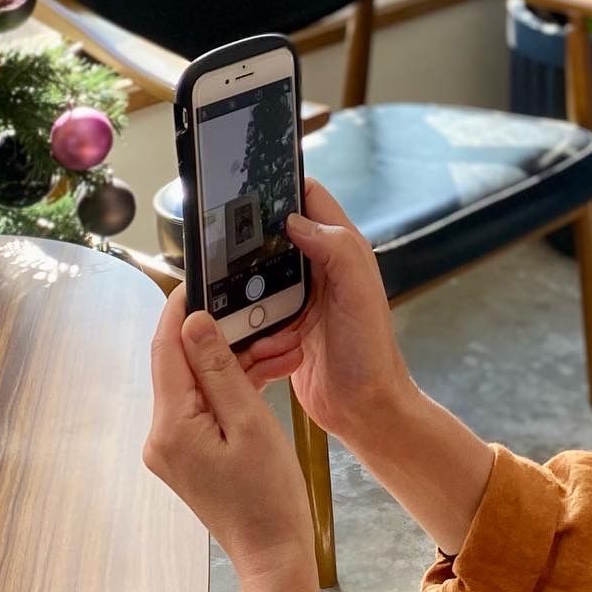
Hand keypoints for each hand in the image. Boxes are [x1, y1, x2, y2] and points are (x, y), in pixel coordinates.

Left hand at [144, 286, 318, 591]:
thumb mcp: (250, 422)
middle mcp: (160, 434)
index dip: (180, 309)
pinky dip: (229, 388)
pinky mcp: (188, 452)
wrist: (275, 557)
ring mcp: (172, 446)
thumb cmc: (268, 496)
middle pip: (180, 364)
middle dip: (217, 335)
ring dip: (230, 362)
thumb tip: (192, 320)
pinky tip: (264, 371)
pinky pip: (204, 405)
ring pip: (196, 383)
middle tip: (255, 313)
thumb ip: (219, 368)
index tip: (200, 278)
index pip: (165, 348)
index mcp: (171, 425)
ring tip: (276, 343)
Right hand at [239, 178, 416, 456]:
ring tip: (231, 286)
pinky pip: (252, 306)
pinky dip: (244, 313)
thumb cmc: (371, 352)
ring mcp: (299, 295)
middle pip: (275, 231)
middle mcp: (318, 267)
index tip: (247, 180)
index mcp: (341, 249)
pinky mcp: (282, 323)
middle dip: (250, 233)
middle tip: (220, 233)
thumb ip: (336, 249)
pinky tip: (241, 324)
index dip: (281, 184)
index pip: (308, 197)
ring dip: (245, 280)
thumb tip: (295, 219)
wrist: (365, 412)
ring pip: (258, 269)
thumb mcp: (359, 293)